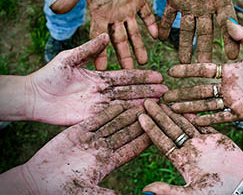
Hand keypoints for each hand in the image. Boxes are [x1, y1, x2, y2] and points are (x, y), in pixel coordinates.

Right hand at [0, 105, 150, 194]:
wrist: (36, 182)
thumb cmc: (61, 191)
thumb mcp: (87, 193)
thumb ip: (106, 194)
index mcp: (108, 164)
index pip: (132, 149)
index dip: (145, 140)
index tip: (158, 132)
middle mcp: (102, 150)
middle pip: (126, 133)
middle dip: (141, 123)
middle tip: (155, 112)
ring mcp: (91, 139)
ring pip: (114, 124)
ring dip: (128, 114)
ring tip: (142, 104)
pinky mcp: (78, 131)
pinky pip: (96, 120)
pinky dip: (107, 112)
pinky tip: (119, 104)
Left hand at [26, 34, 166, 125]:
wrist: (33, 96)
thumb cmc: (49, 75)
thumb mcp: (70, 58)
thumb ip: (89, 49)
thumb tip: (106, 35)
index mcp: (99, 77)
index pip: (126, 76)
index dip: (142, 76)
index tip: (158, 75)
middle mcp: (102, 92)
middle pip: (130, 91)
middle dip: (148, 90)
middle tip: (166, 91)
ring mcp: (98, 106)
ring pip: (124, 104)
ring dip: (142, 103)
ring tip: (159, 102)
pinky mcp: (91, 118)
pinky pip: (112, 116)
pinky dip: (127, 116)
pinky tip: (140, 115)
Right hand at [50, 0, 157, 69]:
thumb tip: (54, 9)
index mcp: (98, 12)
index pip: (98, 37)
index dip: (99, 53)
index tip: (101, 70)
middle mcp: (113, 14)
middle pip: (118, 39)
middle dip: (123, 55)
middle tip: (128, 73)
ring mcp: (126, 7)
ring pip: (134, 31)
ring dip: (139, 46)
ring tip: (144, 62)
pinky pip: (147, 15)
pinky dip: (152, 25)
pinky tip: (157, 37)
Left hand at [138, 99, 242, 193]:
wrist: (242, 187)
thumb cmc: (218, 192)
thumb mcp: (192, 193)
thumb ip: (169, 191)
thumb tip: (146, 191)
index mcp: (182, 161)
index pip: (162, 142)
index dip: (151, 129)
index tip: (140, 116)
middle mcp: (189, 150)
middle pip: (171, 129)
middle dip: (159, 115)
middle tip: (147, 101)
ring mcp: (202, 143)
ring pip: (185, 124)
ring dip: (174, 112)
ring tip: (162, 100)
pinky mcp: (216, 138)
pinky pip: (204, 123)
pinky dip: (194, 115)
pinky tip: (184, 106)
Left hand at [159, 0, 242, 61]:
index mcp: (220, 0)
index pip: (227, 24)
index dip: (230, 40)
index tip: (233, 57)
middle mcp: (205, 6)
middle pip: (205, 32)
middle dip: (204, 49)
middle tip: (204, 66)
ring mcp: (188, 4)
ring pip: (187, 29)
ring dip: (184, 44)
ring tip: (183, 62)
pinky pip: (168, 15)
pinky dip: (164, 26)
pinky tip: (161, 38)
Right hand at [164, 20, 242, 124]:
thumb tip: (228, 20)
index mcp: (228, 70)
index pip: (202, 70)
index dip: (187, 71)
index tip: (171, 71)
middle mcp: (226, 86)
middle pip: (199, 90)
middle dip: (182, 93)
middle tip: (166, 96)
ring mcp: (232, 100)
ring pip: (206, 105)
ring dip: (190, 107)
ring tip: (174, 109)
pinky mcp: (240, 113)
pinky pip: (221, 117)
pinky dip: (208, 120)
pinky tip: (194, 121)